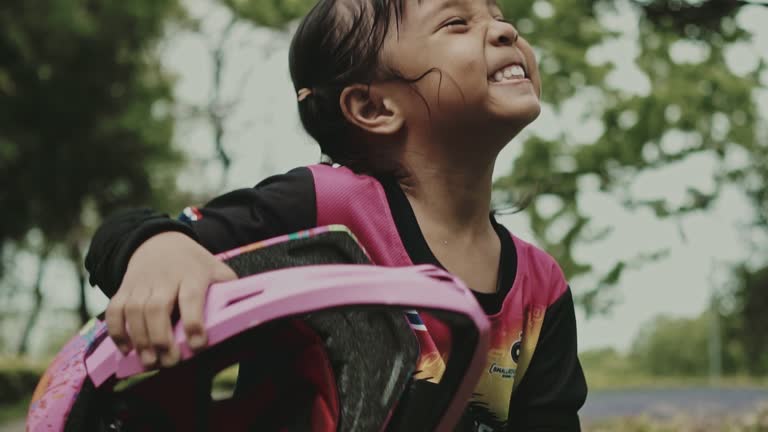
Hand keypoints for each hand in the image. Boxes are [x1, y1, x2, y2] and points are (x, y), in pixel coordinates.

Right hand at [105, 232, 236, 367]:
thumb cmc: (194, 264)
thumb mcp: (216, 269)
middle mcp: (165, 278)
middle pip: (157, 307)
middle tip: (169, 362)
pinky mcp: (125, 288)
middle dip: (161, 337)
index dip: (194, 321)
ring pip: (134, 310)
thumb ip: (228, 289)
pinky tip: (126, 349)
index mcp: (192, 273)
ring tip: (150, 361)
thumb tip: (244, 313)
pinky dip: (117, 330)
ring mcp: (142, 283)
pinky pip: (115, 309)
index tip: (198, 344)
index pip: (191, 296)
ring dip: (140, 339)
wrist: (160, 241)